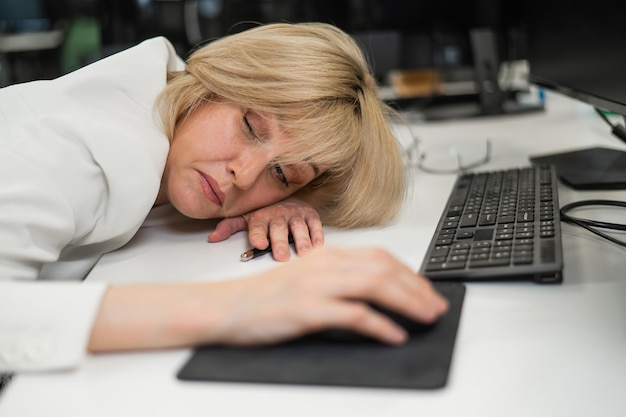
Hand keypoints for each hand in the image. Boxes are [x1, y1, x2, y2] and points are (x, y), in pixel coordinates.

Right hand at [88, 246, 448, 351]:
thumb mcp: (306, 278)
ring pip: (375, 285)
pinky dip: (379, 325)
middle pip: (384, 268)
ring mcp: (316, 285)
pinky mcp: (307, 309)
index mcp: (327, 254)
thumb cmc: (264, 296)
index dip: (410, 274)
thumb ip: (337, 278)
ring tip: (427, 318)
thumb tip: (375, 291)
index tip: (427, 290)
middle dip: (417, 287)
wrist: (226, 306)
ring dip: (407, 301)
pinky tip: (394, 335)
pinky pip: (353, 314)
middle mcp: (326, 264)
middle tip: (436, 307)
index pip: (380, 257)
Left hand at [207, 197, 323, 260]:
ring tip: (304, 253)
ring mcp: (296, 214)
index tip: (259, 244)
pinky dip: (317, 234)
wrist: (287, 195)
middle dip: (280, 242)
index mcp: (261, 216)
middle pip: (279, 228)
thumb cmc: (266, 213)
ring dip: (302, 240)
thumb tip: (212, 238)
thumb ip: (230, 227)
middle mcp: (279, 214)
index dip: (258, 234)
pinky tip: (317, 245)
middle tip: (282, 257)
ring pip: (299, 227)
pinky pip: (315, 224)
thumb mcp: (246, 217)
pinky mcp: (311, 215)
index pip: (257, 226)